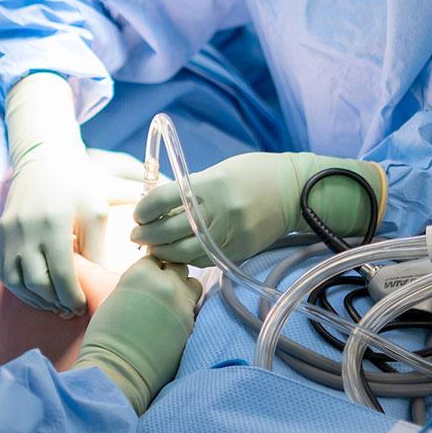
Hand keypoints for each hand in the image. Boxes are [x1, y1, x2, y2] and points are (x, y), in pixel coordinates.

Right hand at [0, 74, 100, 316]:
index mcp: (53, 223)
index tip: (83, 306)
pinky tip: (39, 293)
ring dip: (37, 300)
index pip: (60, 274)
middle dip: (57, 303)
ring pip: (17, 283)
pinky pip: (6, 273)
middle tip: (73, 310)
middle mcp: (26, 230)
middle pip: (38, 283)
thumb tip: (106, 282)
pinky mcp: (1, 235)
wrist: (44, 159)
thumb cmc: (77, 184)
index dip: (72, 297)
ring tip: (56, 305)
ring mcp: (9, 233)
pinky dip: (22, 289)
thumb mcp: (95, 211)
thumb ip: (98, 248)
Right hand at [73, 259, 201, 412]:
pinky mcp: (191, 325)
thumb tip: (148, 284)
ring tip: (170, 306)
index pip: (155, 257)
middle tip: (160, 292)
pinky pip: (194, 308)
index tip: (148, 278)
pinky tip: (173, 322)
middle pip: (178, 267)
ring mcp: (182, 304)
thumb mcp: (116, 297)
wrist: (118, 369)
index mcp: (141, 273)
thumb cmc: (106, 336)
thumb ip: (136, 283)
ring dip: (184, 291)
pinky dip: (186, 311)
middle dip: (170, 276)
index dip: (152, 268)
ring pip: (193, 284)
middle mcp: (165, 283)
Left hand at [131, 152, 383, 265]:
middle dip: (147, 236)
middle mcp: (218, 211)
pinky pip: (204, 259)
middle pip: (169, 230)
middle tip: (136, 237)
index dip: (144, 209)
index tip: (137, 214)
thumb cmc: (255, 173)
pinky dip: (186, 259)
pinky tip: (177, 255)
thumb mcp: (220, 172)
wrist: (295, 190)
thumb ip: (192, 189)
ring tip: (151, 248)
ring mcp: (229, 233)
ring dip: (162, 252)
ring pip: (184, 251)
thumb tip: (161, 206)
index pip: (163, 198)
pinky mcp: (239, 250)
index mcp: (210, 184)